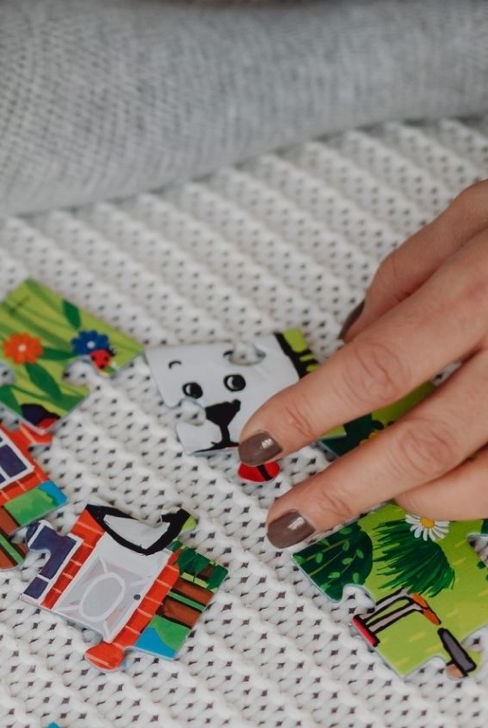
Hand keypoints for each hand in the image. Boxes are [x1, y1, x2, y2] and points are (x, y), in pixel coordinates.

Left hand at [242, 180, 487, 546]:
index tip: (261, 443)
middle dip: (346, 490)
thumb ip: (408, 274)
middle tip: (292, 518)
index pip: (377, 367)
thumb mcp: (481, 209)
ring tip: (381, 493)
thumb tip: (350, 337)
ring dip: (420, 499)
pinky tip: (448, 486)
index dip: (309, 413)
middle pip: (425, 441)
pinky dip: (482, 490)